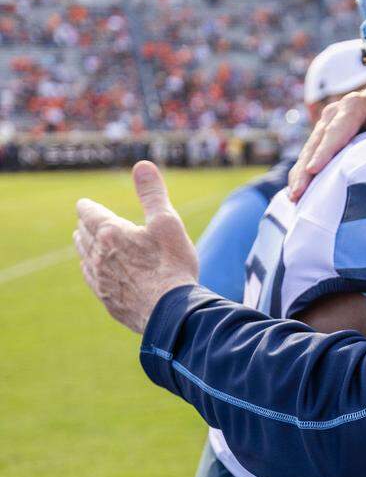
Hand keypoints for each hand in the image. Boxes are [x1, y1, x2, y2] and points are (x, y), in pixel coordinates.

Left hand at [75, 161, 198, 333]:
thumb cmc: (171, 265)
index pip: (90, 214)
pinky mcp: (106, 300)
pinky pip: (91, 279)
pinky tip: (93, 271)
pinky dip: (89, 269)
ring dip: (83, 246)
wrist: (170, 311)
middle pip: (83, 235)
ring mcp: (100, 280)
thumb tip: (142, 165)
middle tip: (85, 221)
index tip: (83, 203)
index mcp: (111, 233)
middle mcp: (99, 256)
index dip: (86, 207)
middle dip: (84, 225)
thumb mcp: (167, 222)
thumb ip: (152, 193)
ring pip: (83, 257)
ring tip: (83, 241)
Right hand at [288, 81, 365, 200]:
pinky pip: (308, 158)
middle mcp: (332, 115)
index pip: (337, 130)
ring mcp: (324, 128)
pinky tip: (296, 194)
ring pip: (308, 153)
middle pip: (317, 144)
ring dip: (299, 176)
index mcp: (351, 106)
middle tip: (297, 192)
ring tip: (294, 197)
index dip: (324, 151)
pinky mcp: (321, 140)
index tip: (313, 169)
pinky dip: (300, 175)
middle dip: (305, 170)